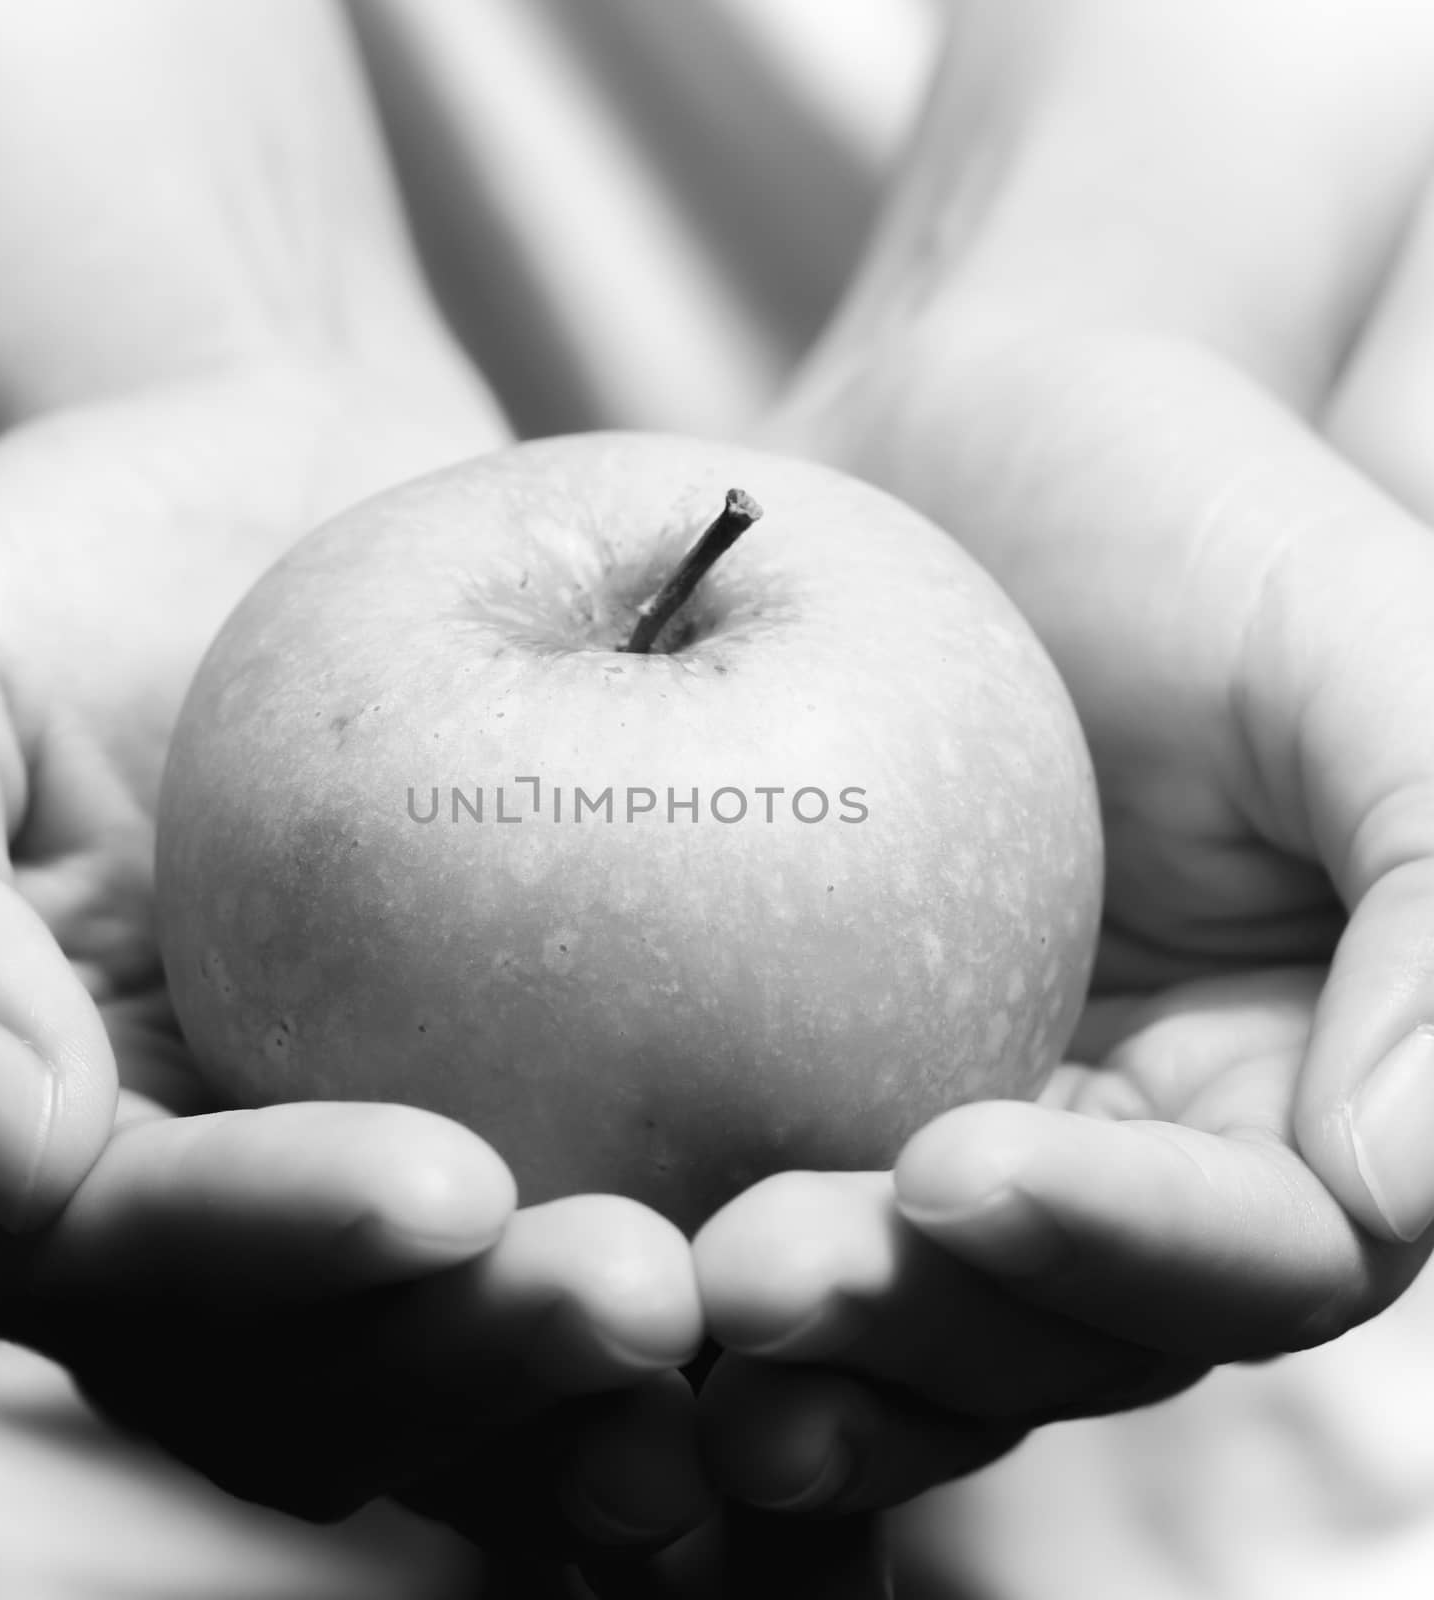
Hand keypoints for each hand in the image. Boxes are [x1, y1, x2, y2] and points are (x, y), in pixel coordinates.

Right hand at [0, 368, 711, 1570]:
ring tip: (741, 1338)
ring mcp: (347, 1198)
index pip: (119, 1259)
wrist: (278, 507)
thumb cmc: (74, 568)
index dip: (270, 1249)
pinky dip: (699, 1298)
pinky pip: (584, 1240)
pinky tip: (819, 1284)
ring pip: (459, 1367)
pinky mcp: (511, 1138)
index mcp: (31, 1148)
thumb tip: (11, 1148)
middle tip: (644, 1299)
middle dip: (469, 1364)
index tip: (450, 1186)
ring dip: (594, 1387)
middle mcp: (193, 1219)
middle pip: (312, 1370)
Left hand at [694, 0, 1433, 1540]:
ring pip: (889, 1322)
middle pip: (1042, 1336)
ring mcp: (951, 1132)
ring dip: (781, 1353)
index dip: (1115, 1246)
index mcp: (1285, 1099)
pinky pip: (741, 1205)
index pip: (1244, 1253)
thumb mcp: (1367, 649)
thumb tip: (1399, 1190)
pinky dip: (667, 1266)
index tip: (955, 1164)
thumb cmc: (1188, 513)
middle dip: (915, 1333)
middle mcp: (1124, 1158)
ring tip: (657, 1326)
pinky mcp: (793, 1090)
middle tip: (754, 1275)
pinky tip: (555, 1270)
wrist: (973, 435)